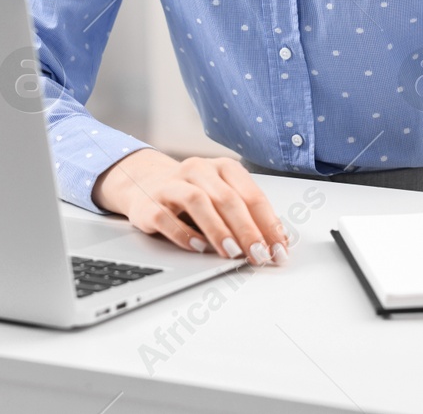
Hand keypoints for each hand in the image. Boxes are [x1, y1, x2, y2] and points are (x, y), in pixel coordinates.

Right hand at [91, 148, 289, 265]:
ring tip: (232, 253)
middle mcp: (198, 170)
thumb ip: (247, 215)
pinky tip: (198, 248)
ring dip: (219, 230)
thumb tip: (277, 240)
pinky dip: (184, 235)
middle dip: (247, 230)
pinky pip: (166, 218)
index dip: (268, 223)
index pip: (251, 194)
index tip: (279, 248)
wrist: (144, 185)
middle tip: (259, 255)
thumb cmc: (192, 196)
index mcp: (223, 167)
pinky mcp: (149, 203)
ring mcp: (172, 184)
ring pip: (198, 202)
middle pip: (228, 198)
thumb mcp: (222, 198)